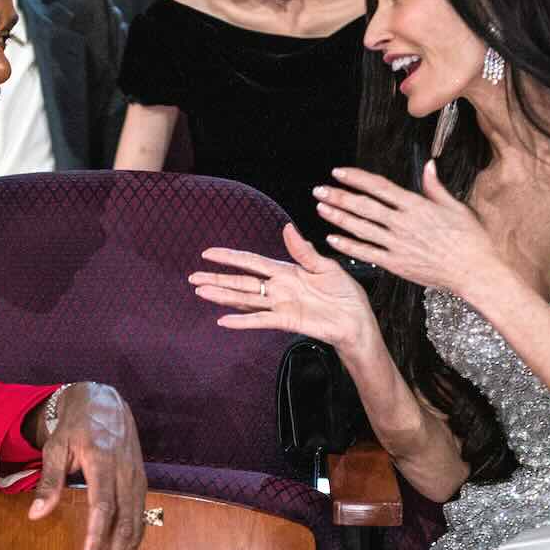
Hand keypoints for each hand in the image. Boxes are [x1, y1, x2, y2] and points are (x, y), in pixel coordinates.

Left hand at [29, 382, 146, 549]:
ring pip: (137, 526)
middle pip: (126, 523)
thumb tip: (35, 515)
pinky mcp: (141, 484)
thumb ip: (49, 481)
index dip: (97, 536)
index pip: (104, 506)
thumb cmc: (74, 426)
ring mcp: (137, 479)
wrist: (105, 402)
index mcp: (103, 461)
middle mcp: (126, 473)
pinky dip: (131, 544)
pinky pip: (140, 519)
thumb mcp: (55, 447)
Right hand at [190, 222, 378, 356]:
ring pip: (245, 299)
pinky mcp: (286, 321)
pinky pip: (260, 320)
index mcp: (286, 271)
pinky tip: (223, 320)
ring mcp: (280, 305)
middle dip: (217, 279)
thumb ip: (304, 251)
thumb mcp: (326, 267)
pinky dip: (242, 321)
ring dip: (222, 296)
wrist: (356, 320)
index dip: (229, 257)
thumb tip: (287, 228)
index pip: (251, 262)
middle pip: (241, 282)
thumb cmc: (345, 294)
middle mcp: (278, 288)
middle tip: (192, 278)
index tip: (208, 254)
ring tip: (201, 292)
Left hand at [315, 161, 506, 304]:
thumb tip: (428, 166)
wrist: (475, 271)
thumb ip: (436, 187)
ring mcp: (398, 244)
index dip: (356, 178)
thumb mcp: (456, 207)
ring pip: (361, 228)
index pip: (379, 187)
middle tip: (319, 189)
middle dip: (339, 196)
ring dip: (338, 217)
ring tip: (321, 208)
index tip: (339, 172)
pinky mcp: (396, 264)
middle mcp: (403, 223)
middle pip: (364, 206)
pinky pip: (367, 253)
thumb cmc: (470, 240)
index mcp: (416, 205)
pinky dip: (348, 246)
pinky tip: (333, 239)